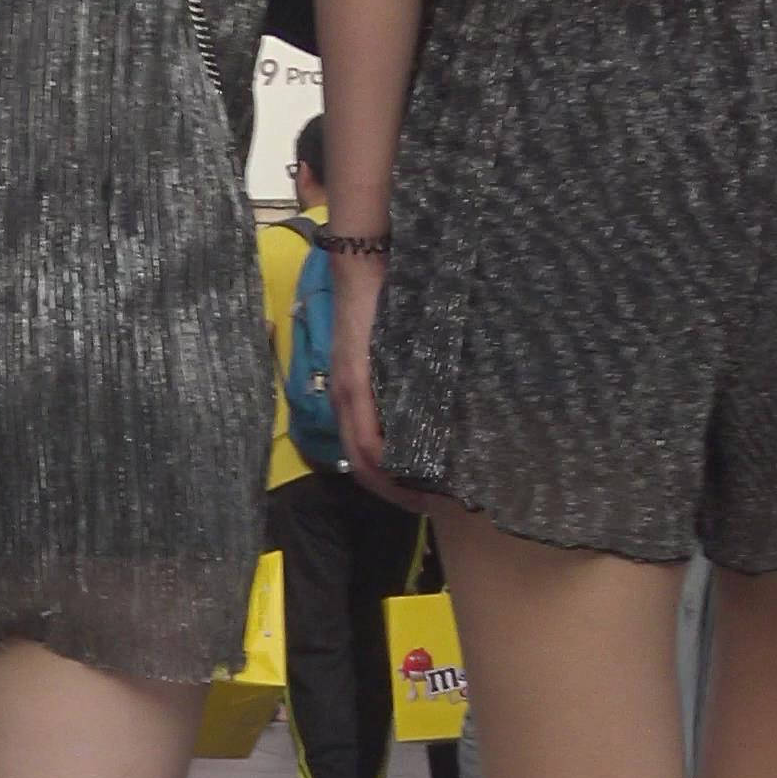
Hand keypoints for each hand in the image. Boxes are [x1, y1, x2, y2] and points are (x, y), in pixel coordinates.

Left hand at [328, 259, 419, 505]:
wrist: (364, 269)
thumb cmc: (384, 307)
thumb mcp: (396, 355)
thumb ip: (405, 382)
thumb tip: (434, 411)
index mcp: (350, 399)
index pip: (364, 458)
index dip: (389, 485)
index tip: (421, 500)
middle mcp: (342, 402)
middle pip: (361, 467)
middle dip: (394, 493)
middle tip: (430, 507)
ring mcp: (346, 392)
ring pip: (360, 456)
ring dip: (390, 482)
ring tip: (425, 496)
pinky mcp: (354, 379)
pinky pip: (364, 431)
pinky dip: (381, 455)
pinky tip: (403, 468)